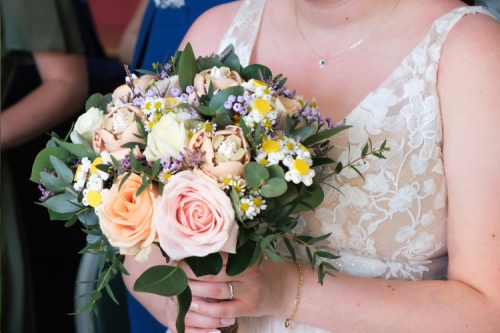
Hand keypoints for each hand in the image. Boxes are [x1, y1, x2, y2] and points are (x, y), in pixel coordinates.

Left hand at [166, 253, 297, 331]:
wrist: (287, 288)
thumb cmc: (264, 267)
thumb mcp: (253, 253)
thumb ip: (233, 249)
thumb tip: (202, 240)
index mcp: (248, 256)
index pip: (218, 255)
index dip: (197, 256)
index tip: (180, 254)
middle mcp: (249, 274)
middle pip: (213, 273)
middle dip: (190, 273)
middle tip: (172, 270)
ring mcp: (248, 293)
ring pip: (214, 292)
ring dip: (193, 290)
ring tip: (176, 287)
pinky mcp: (248, 309)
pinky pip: (223, 310)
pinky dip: (206, 309)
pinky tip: (192, 305)